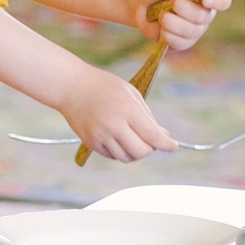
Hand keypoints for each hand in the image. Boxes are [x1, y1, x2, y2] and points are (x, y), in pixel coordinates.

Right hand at [59, 65, 178, 163]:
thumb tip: (163, 137)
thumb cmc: (104, 86)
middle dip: (150, 149)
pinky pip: (113, 156)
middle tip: (150, 140)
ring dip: (135, 152)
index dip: (167, 144)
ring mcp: (101, 136)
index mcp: (127, 110)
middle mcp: (114, 126)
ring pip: (127, 158)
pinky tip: (118, 137)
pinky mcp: (91, 143)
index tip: (174, 147)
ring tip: (133, 137)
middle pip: (141, 152)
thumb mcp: (131, 93)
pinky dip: (120, 151)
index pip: (153, 136)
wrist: (70, 86)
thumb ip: (148, 117)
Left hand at [136, 0, 230, 53]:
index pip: (224, 1)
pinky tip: (161, 27)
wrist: (141, 3)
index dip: (218, 2)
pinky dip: (166, 33)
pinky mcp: (182, 43)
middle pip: (203, 16)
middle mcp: (205, 15)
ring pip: (190, 30)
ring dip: (171, 20)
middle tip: (171, 0)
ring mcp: (195, 31)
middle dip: (183, 8)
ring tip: (162, 13)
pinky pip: (179, 42)